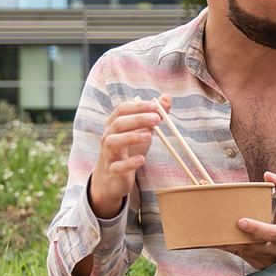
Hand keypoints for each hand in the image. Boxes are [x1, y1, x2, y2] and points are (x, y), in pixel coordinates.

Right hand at [88, 94, 171, 218]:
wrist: (111, 178)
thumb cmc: (128, 150)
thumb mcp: (141, 131)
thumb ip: (153, 115)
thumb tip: (167, 97)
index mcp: (114, 124)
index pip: (122, 110)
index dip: (138, 106)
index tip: (155, 106)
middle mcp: (108, 136)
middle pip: (118, 124)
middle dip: (138, 119)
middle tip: (157, 118)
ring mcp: (109, 154)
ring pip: (113, 142)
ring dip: (131, 137)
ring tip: (149, 136)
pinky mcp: (113, 171)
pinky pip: (118, 166)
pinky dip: (129, 163)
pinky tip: (142, 159)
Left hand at [218, 172, 275, 269]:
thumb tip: (267, 174)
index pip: (273, 233)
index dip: (258, 229)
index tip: (241, 221)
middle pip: (253, 247)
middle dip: (234, 240)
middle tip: (216, 229)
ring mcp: (266, 259)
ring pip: (243, 252)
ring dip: (225, 244)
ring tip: (208, 234)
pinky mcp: (256, 262)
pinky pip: (238, 255)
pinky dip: (225, 247)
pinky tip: (211, 240)